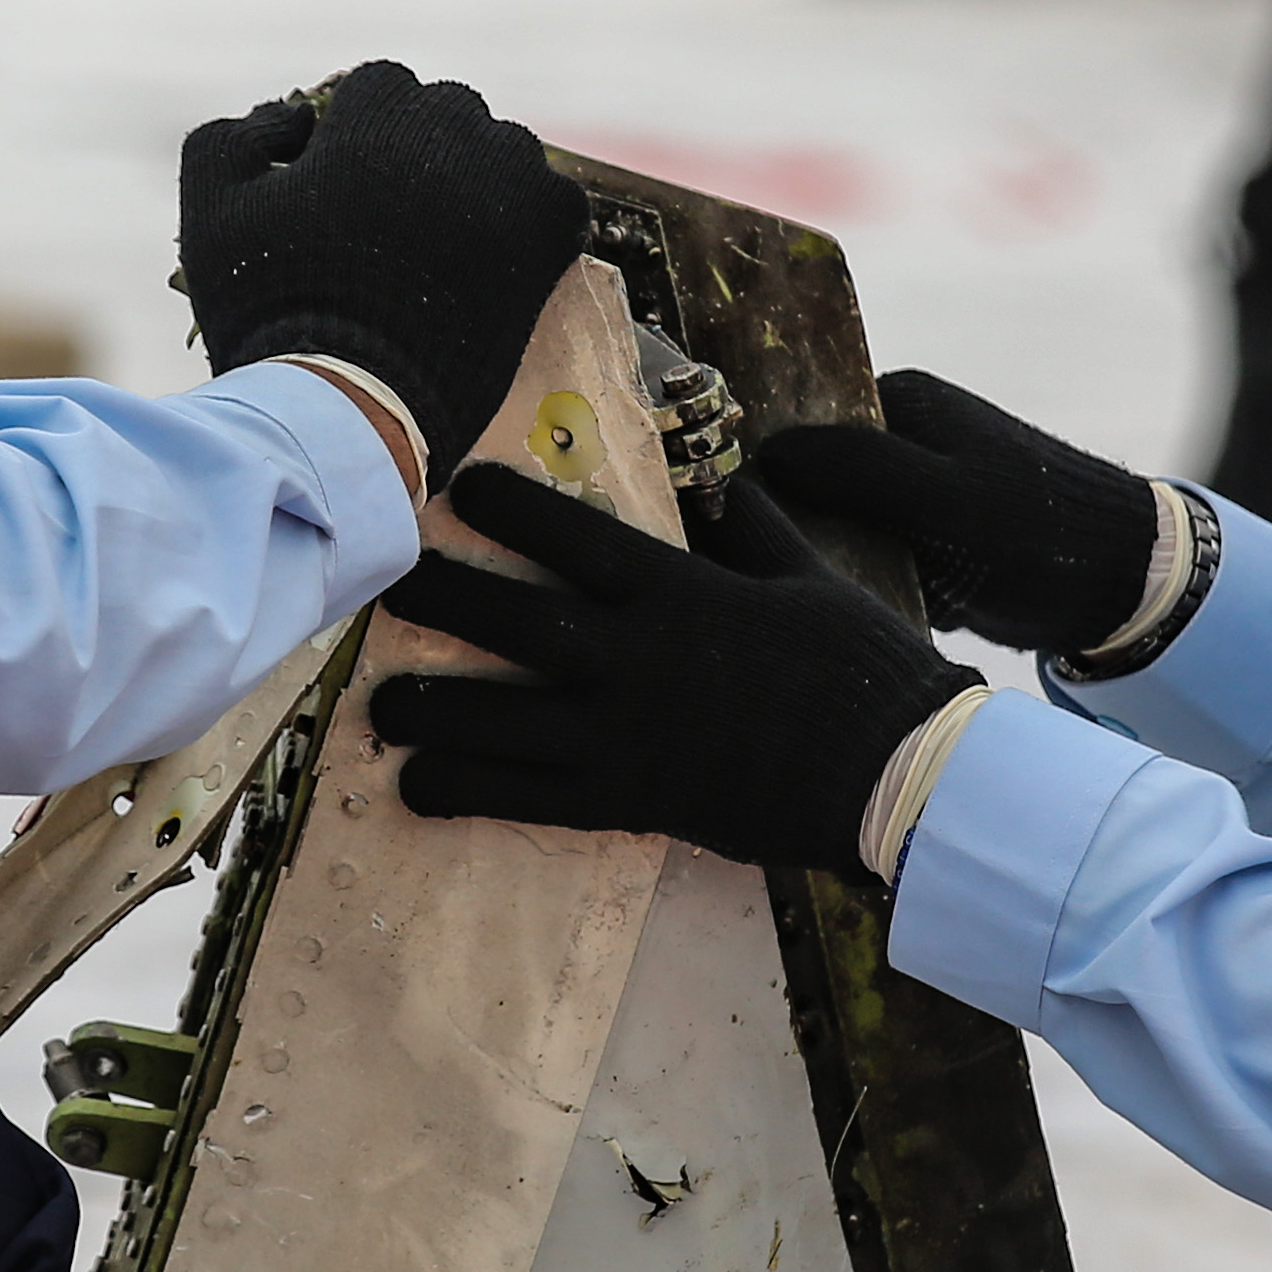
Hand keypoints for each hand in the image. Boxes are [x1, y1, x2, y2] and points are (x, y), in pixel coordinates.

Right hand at [179, 62, 589, 484]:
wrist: (347, 404)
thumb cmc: (273, 309)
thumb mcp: (212, 211)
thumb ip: (235, 137)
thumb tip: (293, 117)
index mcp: (373, 119)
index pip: (381, 86)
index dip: (362, 131)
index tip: (353, 179)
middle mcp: (448, 135)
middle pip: (446, 113)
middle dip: (422, 150)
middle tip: (398, 217)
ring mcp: (506, 185)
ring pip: (505, 152)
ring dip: (480, 181)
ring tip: (446, 242)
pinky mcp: (546, 238)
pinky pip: (558, 201)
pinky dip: (533, 221)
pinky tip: (498, 258)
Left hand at [370, 468, 979, 880]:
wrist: (893, 771)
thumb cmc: (858, 664)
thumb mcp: (806, 573)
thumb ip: (748, 522)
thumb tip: (714, 473)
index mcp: (680, 591)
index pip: (573, 535)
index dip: (506, 509)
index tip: (457, 491)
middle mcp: (637, 658)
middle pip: (513, 620)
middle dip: (439, 602)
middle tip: (381, 587)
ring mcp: (627, 734)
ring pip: (503, 716)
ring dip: (432, 708)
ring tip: (378, 703)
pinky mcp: (631, 799)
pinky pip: (530, 798)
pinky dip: (469, 792)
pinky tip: (417, 788)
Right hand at [751, 368, 1158, 656]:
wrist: (1118, 583)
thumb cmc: (1031, 534)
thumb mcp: (935, 496)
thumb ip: (854, 468)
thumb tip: (767, 453)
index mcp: (902, 402)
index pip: (801, 425)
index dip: (766, 470)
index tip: (737, 518)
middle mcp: (907, 436)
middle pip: (815, 477)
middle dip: (799, 521)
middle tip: (781, 565)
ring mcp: (920, 488)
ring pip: (841, 522)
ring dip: (832, 557)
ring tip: (817, 591)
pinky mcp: (933, 536)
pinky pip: (874, 554)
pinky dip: (867, 580)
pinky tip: (859, 605)